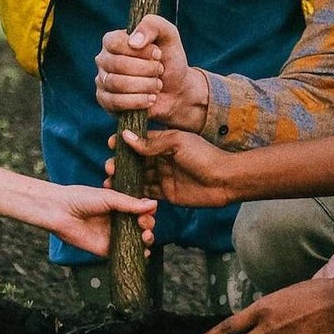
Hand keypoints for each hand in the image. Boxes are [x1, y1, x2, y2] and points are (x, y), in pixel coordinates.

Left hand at [46, 183, 155, 257]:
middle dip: (148, 224)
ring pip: (137, 239)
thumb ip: (130, 203)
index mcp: (119, 205)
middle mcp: (118, 220)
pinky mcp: (107, 249)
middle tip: (143, 223)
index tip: (148, 211)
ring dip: (147, 238)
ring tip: (145, 235)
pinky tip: (143, 252)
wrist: (61, 211)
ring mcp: (113, 235)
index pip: (141, 209)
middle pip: (142, 225)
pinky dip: (137, 254)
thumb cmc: (82, 198)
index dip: (148, 211)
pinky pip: (125, 253)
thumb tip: (153, 205)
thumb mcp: (109, 196)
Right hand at [95, 15, 201, 125]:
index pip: (115, 42)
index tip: (158, 54)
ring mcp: (102, 80)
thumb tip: (133, 41)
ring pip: (117, 83)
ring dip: (144, 85)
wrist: (176, 89)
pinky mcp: (106, 101)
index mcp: (113, 40)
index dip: (139, 50)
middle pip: (117, 64)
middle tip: (160, 70)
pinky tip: (151, 98)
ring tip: (158, 85)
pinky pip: (115, 102)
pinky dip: (137, 101)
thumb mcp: (168, 35)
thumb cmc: (169, 59)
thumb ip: (152, 25)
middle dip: (146, 69)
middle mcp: (104, 59)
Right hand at [117, 127, 237, 207]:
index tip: (110, 144)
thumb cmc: (203, 156)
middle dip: (122, 163)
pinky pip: (147, 193)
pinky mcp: (167, 193)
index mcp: (165, 141)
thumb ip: (151, 144)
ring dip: (126, 179)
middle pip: (137, 160)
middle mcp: (162, 158)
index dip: (125, 142)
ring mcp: (164, 176)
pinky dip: (136, 194)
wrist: (224, 180)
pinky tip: (124, 196)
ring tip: (111, 183)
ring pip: (140, 177)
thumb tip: (126, 137)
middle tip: (109, 167)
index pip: (140, 140)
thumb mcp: (177, 143)